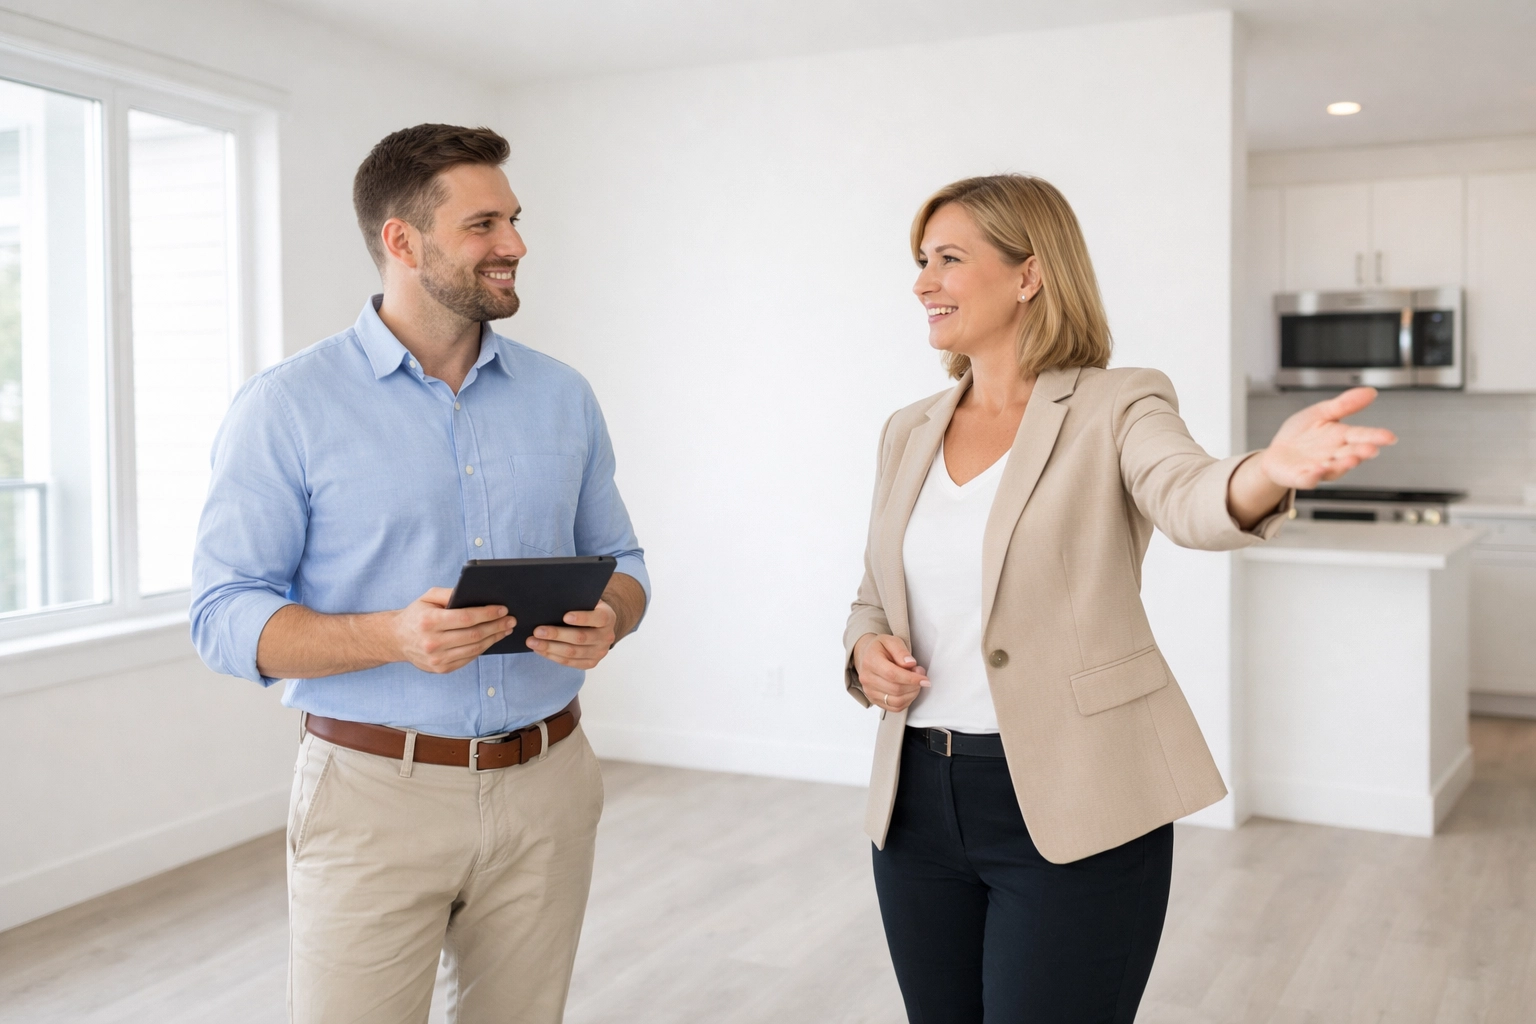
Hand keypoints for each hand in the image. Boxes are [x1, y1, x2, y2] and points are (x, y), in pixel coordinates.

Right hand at [392, 587, 515, 673]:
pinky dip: (483, 648)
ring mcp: (436, 659)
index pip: (465, 618)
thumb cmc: (417, 614)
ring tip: (505, 629)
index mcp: (429, 621)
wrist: (397, 639)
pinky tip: (491, 639)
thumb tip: (475, 593)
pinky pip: (468, 658)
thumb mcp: (428, 597)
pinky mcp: (441, 669)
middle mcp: (432, 642)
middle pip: (473, 635)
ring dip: (494, 638)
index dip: (487, 614)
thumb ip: (449, 593)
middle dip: (496, 626)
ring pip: (474, 649)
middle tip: (511, 620)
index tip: (503, 609)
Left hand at [526, 600, 617, 668]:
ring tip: (532, 642)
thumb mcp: (587, 601)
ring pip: (573, 653)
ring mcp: (599, 652)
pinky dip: (553, 656)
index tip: (565, 616)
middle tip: (537, 631)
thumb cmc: (587, 609)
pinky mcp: (591, 663)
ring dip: (550, 648)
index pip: (598, 618)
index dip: (582, 618)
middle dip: (557, 635)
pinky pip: (570, 662)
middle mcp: (606, 636)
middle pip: (581, 637)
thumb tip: (553, 600)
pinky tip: (540, 650)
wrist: (599, 626)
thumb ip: (576, 600)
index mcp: (608, 617)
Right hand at [854, 633, 929, 712]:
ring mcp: (869, 691)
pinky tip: (909, 691)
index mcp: (870, 661)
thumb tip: (910, 663)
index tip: (924, 679)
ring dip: (912, 694)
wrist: (867, 655)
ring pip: (896, 701)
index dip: (911, 678)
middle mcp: (867, 678)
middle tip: (920, 675)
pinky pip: (894, 707)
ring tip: (915, 682)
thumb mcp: (891, 641)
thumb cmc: (881, 648)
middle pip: (896, 689)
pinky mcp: (874, 700)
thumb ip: (901, 651)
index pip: (892, 674)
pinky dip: (907, 701)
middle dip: (914, 685)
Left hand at [1259, 387, 1396, 489]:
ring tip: (1350, 459)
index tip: (1390, 437)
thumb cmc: (1301, 434)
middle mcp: (1334, 455)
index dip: (1375, 436)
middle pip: (1351, 453)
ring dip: (1342, 465)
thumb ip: (1344, 405)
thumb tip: (1371, 392)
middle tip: (1371, 449)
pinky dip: (1314, 476)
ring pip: (1334, 468)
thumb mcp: (1321, 413)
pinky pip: (1309, 479)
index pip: (1361, 435)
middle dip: (1361, 452)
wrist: (1276, 453)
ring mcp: (1319, 468)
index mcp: (1341, 437)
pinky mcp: (1302, 478)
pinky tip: (1318, 470)